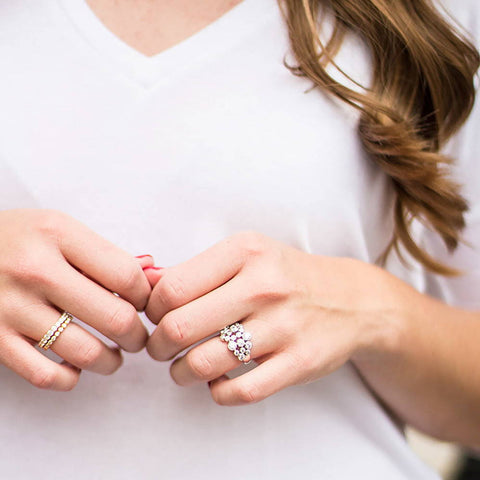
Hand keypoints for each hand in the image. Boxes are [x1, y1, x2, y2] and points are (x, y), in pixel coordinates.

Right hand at [0, 209, 151, 389]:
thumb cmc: (19, 239)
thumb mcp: (60, 229)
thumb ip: (107, 253)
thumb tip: (155, 274)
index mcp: (58, 234)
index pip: (126, 276)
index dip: (146, 296)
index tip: (144, 304)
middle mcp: (35, 270)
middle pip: (114, 317)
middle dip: (137, 335)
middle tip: (137, 337)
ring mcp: (11, 307)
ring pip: (84, 352)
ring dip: (110, 361)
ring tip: (114, 355)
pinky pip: (44, 375)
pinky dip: (69, 378)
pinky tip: (76, 368)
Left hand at [145, 231, 401, 404]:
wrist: (351, 299)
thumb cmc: (286, 276)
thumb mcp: (247, 255)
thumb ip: (194, 269)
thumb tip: (144, 282)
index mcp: (245, 252)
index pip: (172, 288)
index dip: (152, 310)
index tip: (157, 317)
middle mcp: (264, 286)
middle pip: (180, 327)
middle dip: (158, 346)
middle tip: (161, 347)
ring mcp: (284, 326)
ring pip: (204, 363)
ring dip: (180, 372)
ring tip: (183, 367)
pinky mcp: (299, 362)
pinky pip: (239, 391)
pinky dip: (216, 392)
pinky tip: (217, 381)